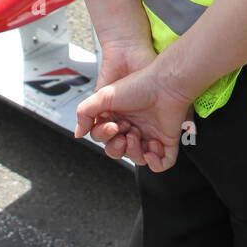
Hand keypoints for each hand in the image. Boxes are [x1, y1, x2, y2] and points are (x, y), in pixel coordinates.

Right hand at [75, 58, 194, 172]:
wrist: (165, 83)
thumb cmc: (138, 86)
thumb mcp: (103, 96)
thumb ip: (84, 113)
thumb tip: (78, 133)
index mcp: (120, 118)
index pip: (107, 139)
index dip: (106, 137)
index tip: (113, 125)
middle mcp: (135, 126)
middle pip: (120, 151)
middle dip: (118, 148)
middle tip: (125, 133)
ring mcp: (152, 133)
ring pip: (139, 158)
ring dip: (135, 153)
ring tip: (136, 135)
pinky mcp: (168, 138)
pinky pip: (163, 162)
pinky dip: (156, 163)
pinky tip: (151, 151)